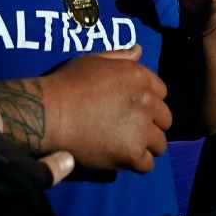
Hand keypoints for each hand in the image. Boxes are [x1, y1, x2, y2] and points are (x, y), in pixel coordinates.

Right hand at [38, 47, 170, 171]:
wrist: (50, 113)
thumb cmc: (68, 83)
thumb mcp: (93, 60)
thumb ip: (120, 57)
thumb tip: (139, 50)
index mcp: (138, 76)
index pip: (162, 92)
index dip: (147, 101)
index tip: (131, 108)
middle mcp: (146, 101)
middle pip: (165, 119)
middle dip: (150, 123)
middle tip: (127, 128)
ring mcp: (140, 129)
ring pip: (159, 144)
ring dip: (145, 145)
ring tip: (124, 144)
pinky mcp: (132, 153)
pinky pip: (147, 165)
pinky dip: (135, 163)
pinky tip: (119, 157)